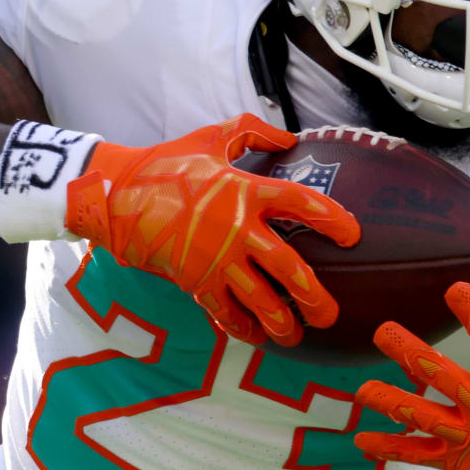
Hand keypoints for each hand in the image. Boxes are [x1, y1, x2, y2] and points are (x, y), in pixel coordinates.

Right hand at [64, 115, 359, 345]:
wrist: (117, 195)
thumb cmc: (165, 164)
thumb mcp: (211, 138)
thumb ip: (252, 132)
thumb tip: (288, 136)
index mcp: (247, 191)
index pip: (302, 204)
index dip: (332, 219)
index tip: (353, 234)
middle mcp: (238, 229)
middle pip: (289, 267)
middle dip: (313, 295)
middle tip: (330, 313)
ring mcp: (216, 259)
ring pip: (260, 299)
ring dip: (281, 320)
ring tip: (295, 334)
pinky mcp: (194, 280)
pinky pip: (224, 311)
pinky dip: (241, 327)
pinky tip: (257, 338)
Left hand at [354, 284, 469, 469]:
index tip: (455, 289)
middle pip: (444, 379)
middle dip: (412, 355)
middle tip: (383, 331)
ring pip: (424, 418)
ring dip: (391, 402)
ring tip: (361, 389)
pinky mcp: (460, 464)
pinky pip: (420, 456)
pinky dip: (392, 448)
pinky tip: (362, 439)